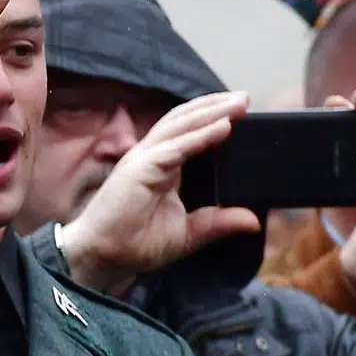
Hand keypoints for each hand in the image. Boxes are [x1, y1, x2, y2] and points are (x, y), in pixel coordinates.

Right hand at [58, 92, 260, 293]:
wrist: (103, 258)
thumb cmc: (134, 244)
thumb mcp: (188, 233)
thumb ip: (218, 223)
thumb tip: (252, 220)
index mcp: (160, 168)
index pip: (186, 132)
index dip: (210, 118)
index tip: (240, 111)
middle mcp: (150, 157)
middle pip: (183, 120)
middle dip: (214, 105)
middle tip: (245, 98)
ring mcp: (142, 161)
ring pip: (179, 126)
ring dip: (211, 112)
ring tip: (239, 104)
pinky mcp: (139, 170)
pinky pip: (175, 148)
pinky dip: (200, 136)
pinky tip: (223, 127)